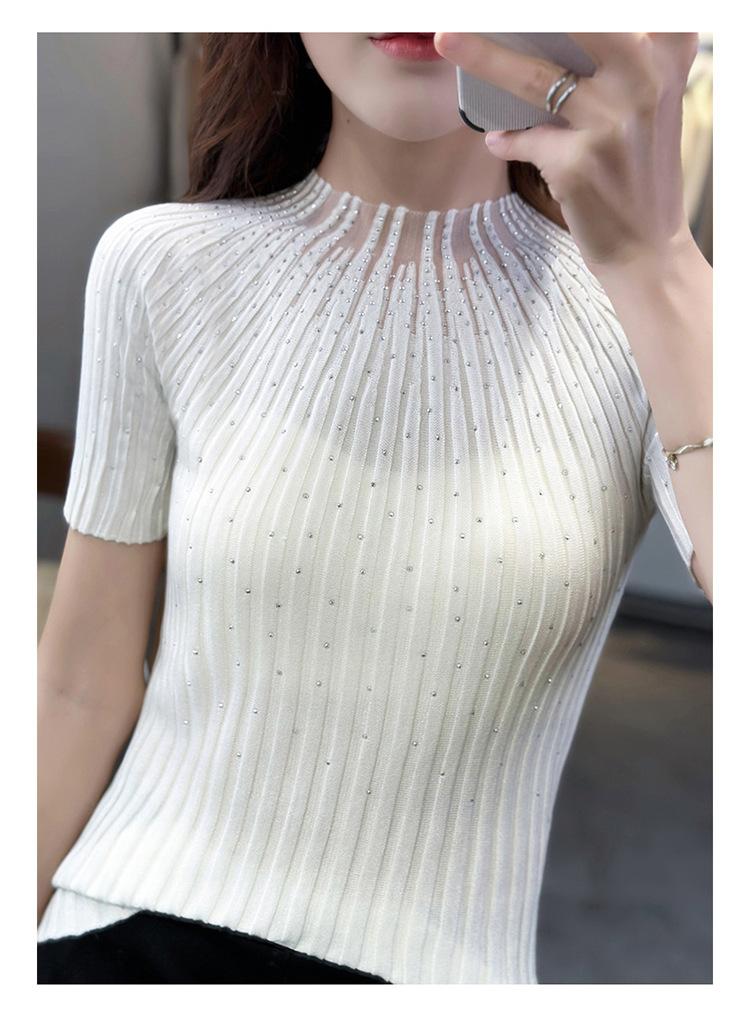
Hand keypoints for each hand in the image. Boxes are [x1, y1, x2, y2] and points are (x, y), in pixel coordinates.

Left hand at [433, 32, 699, 272]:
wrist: (648, 250)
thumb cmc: (641, 175)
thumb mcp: (654, 107)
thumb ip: (628, 65)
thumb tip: (546, 35)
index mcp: (667, 61)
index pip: (635, 10)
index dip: (592, 6)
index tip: (546, 8)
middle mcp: (646, 84)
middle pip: (579, 24)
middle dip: (528, 14)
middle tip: (478, 10)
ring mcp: (611, 124)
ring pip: (534, 77)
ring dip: (484, 58)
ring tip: (447, 40)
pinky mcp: (578, 164)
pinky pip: (525, 138)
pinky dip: (508, 140)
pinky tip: (500, 140)